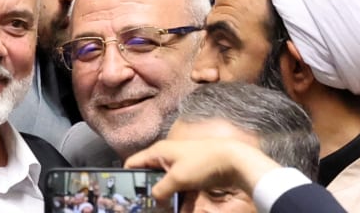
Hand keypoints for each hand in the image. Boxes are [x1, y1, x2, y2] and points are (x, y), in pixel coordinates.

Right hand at [124, 139, 282, 199]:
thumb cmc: (203, 162)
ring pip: (167, 186)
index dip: (127, 177)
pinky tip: (181, 210)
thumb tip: (154, 200)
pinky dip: (180, 200)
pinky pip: (181, 190)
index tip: (126, 194)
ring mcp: (180, 166)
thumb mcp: (177, 178)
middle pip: (150, 177)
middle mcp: (166, 158)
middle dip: (149, 192)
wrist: (233, 161)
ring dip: (167, 199)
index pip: (134, 163)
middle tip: (145, 207)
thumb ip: (161, 190)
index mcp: (158, 152)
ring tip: (165, 210)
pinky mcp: (192, 175)